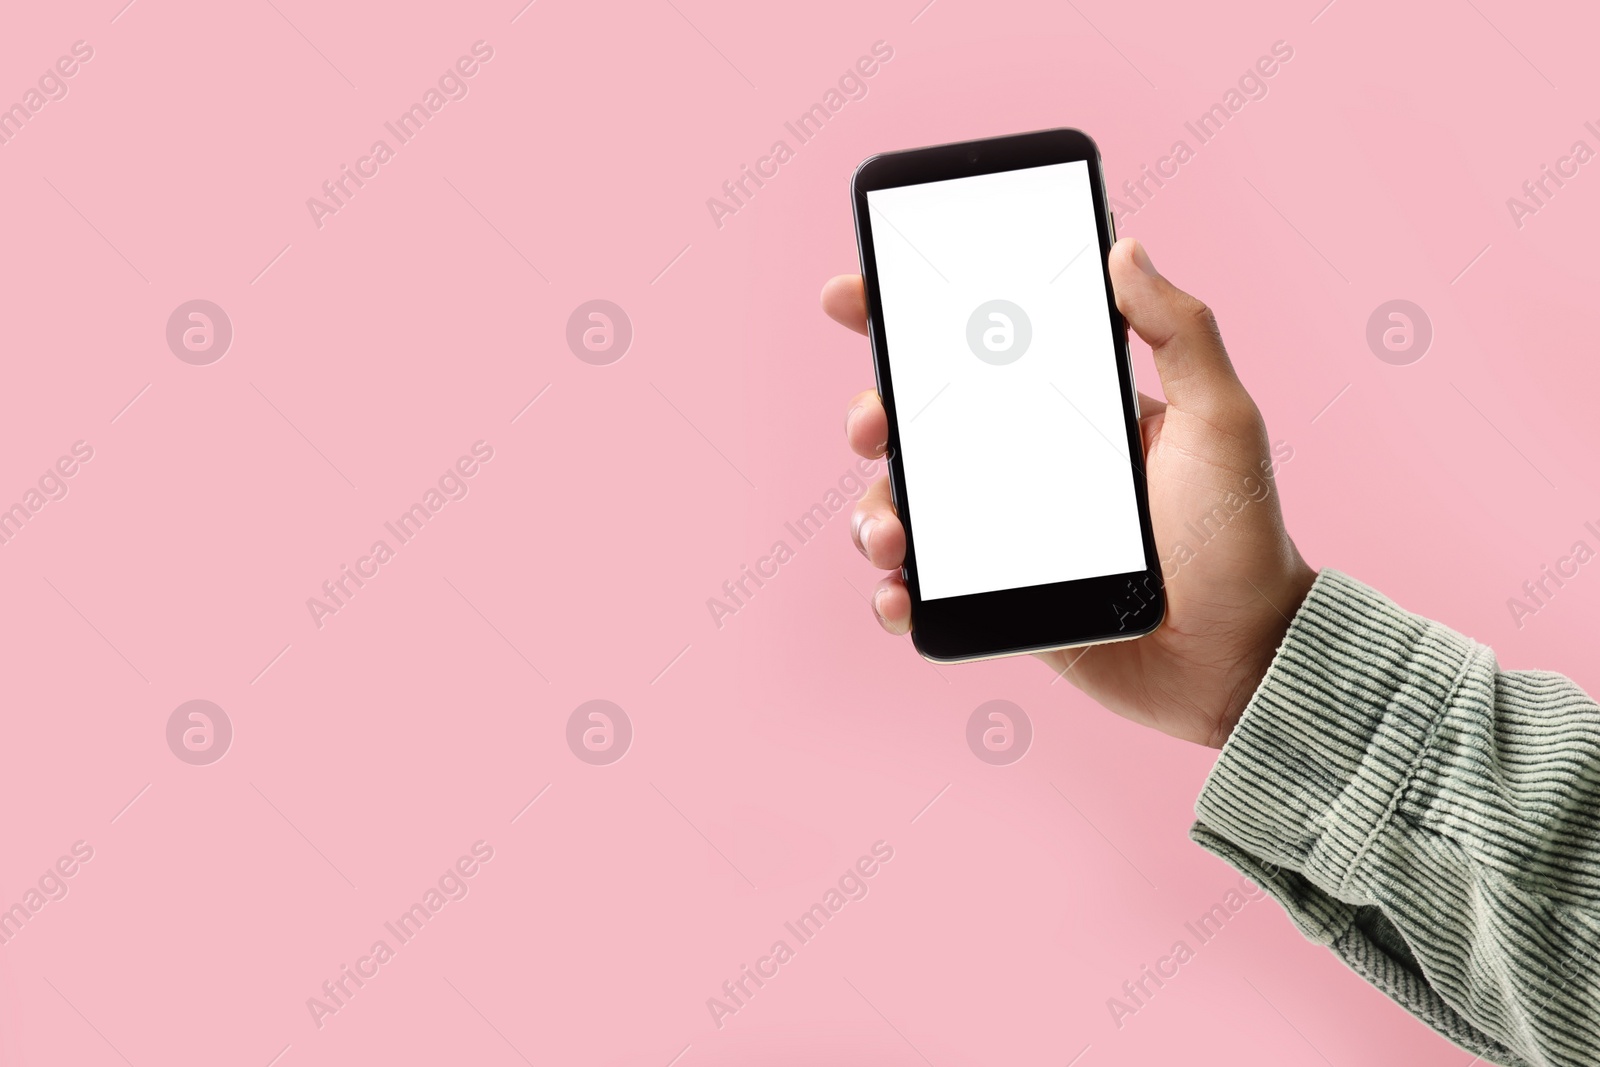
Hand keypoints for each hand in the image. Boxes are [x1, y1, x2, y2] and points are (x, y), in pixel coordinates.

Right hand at [822, 238, 1315, 747]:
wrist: (1241, 657)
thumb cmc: (1242, 534)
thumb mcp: (1221, 420)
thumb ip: (1180, 332)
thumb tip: (1126, 247)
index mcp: (1063, 410)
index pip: (973, 349)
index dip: (903, 319)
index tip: (853, 296)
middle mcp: (1021, 464)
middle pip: (916, 426)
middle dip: (871, 415)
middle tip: (872, 424)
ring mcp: (1002, 534)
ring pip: (904, 507)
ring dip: (874, 513)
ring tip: (891, 537)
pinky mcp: (997, 598)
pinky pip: (924, 591)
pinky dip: (894, 593)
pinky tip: (899, 594)